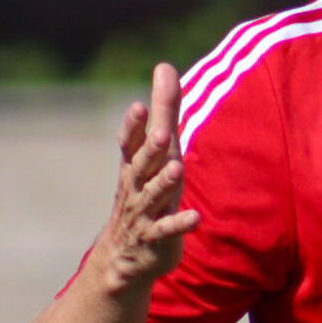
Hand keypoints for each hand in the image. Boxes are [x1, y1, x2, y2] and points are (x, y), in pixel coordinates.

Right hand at [94, 63, 199, 291]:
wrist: (125, 256)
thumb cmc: (145, 191)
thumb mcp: (155, 150)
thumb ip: (163, 110)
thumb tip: (165, 66)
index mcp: (135, 164)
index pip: (129, 142)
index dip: (132, 126)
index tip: (139, 107)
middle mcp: (136, 186)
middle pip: (141, 165)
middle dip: (150, 149)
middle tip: (161, 134)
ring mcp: (145, 212)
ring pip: (153, 196)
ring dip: (164, 182)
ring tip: (177, 168)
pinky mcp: (157, 238)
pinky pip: (167, 230)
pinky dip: (179, 224)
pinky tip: (195, 218)